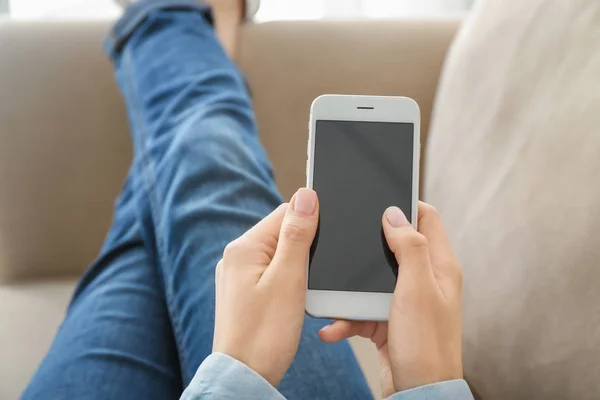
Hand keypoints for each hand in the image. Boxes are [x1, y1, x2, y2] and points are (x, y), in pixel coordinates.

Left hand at [212, 188, 318, 386]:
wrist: (246, 375)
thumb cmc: (265, 334)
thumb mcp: (289, 279)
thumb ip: (298, 234)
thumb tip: (306, 195)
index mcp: (244, 247)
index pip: (285, 212)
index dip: (311, 224)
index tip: (324, 246)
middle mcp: (236, 257)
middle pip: (282, 233)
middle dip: (304, 249)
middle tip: (308, 279)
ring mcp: (238, 275)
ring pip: (279, 255)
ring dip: (296, 267)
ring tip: (297, 295)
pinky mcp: (244, 292)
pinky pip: (272, 273)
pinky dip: (287, 281)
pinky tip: (290, 301)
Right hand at [319, 202, 462, 396]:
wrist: (417, 393)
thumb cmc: (425, 345)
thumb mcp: (416, 288)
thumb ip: (409, 247)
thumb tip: (395, 213)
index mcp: (438, 265)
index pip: (427, 218)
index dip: (405, 204)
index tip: (380, 196)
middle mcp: (424, 279)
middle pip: (394, 246)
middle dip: (368, 246)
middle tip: (346, 239)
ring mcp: (405, 300)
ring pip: (372, 279)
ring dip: (351, 289)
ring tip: (332, 295)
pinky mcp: (388, 320)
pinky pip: (362, 309)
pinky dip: (347, 317)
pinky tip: (334, 327)